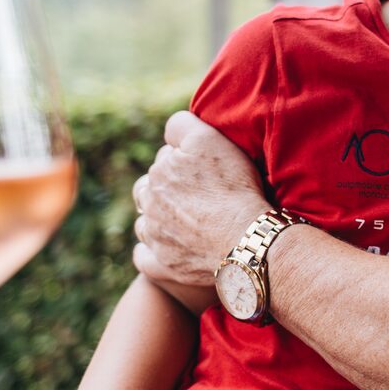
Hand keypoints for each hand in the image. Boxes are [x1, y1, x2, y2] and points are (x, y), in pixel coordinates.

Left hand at [133, 111, 272, 290]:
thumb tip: (170, 130)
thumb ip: (181, 125)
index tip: (207, 167)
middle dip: (167, 189)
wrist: (245, 238)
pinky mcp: (161, 264)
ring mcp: (154, 235)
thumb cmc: (232, 187)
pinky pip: (144, 258)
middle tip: (199, 194)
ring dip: (158, 219)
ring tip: (186, 222)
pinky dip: (151, 254)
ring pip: (145, 221)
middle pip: (151, 188)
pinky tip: (167, 249)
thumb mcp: (208, 139)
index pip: (165, 156)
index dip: (186, 158)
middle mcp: (150, 201)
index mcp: (159, 172)